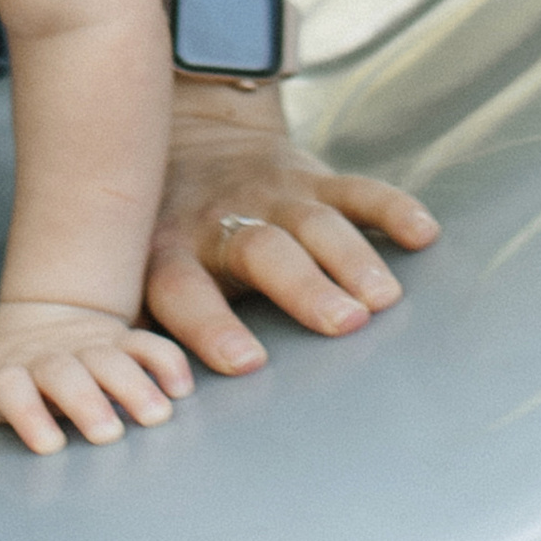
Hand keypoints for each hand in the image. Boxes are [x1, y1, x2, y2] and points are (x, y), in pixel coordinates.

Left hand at [0, 300, 192, 456]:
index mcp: (9, 372)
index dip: (28, 415)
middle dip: (86, 401)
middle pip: (66, 375)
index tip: (47, 444)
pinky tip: (181, 388)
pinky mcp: (121, 340)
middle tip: (106, 433)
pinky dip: (165, 363)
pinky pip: (148, 346)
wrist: (39, 315)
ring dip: (135, 385)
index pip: (14, 391)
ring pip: (113, 360)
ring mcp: (89, 347)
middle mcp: (51, 359)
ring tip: (154, 415)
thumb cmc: (1, 366)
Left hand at [145, 83, 437, 376]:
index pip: (185, 291)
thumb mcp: (138, 272)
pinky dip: (390, 210)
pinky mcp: (314, 179)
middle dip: (304, 288)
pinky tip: (423, 233)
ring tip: (384, 298)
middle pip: (262, 252)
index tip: (246, 362)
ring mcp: (272, 197)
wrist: (192, 137)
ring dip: (351, 258)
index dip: (211, 325)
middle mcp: (222, 222)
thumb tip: (117, 403)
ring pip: (314, 224)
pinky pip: (355, 190)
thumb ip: (138, 330)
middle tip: (344, 324)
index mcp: (172, 254)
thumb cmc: (167, 237)